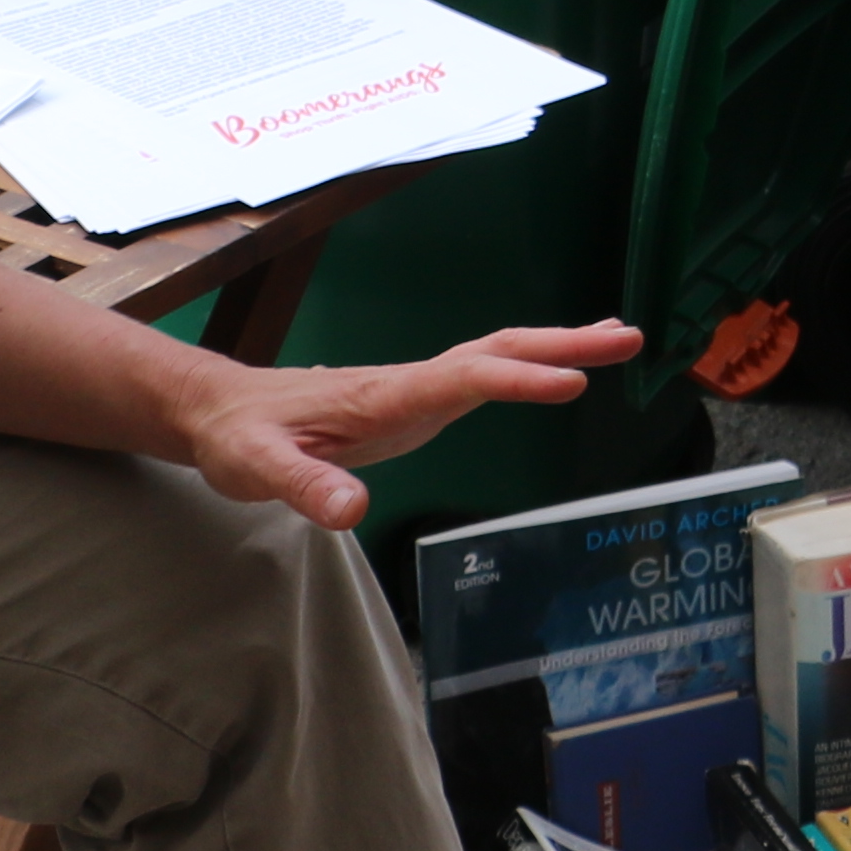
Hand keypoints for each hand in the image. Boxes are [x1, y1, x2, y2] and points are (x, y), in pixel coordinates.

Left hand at [168, 321, 640, 525]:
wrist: (221, 411)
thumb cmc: (239, 438)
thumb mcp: (259, 469)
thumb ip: (306, 489)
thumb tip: (355, 512)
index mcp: (384, 395)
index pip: (464, 379)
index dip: (519, 380)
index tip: (574, 381)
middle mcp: (410, 383)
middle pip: (498, 351)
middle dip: (563, 343)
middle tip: (629, 339)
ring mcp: (416, 388)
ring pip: (497, 355)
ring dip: (557, 345)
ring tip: (618, 340)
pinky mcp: (416, 400)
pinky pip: (485, 373)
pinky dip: (529, 363)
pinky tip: (555, 369)